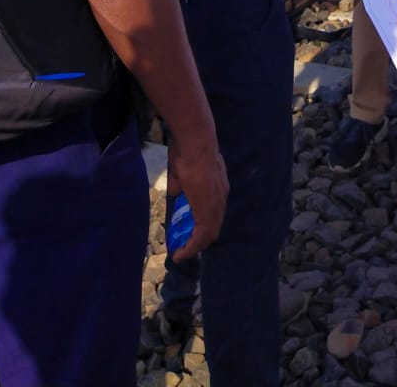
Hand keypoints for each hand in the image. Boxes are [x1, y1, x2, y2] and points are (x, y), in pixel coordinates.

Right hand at [166, 132, 228, 262]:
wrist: (195, 143)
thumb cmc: (187, 151)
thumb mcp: (182, 172)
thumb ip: (180, 186)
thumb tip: (176, 194)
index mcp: (218, 187)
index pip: (214, 212)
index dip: (204, 224)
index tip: (191, 233)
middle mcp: (221, 197)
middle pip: (214, 226)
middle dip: (200, 240)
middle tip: (186, 248)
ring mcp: (216, 204)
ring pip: (209, 233)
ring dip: (195, 246)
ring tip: (182, 254)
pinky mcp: (207, 210)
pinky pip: (201, 235)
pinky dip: (192, 247)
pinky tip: (181, 253)